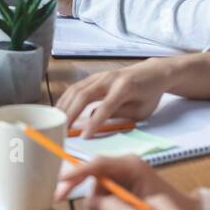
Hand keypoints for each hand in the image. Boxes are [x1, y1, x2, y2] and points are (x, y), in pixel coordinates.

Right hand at [56, 60, 170, 134]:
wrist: (153, 72)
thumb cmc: (148, 94)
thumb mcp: (141, 111)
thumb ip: (118, 114)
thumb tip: (92, 119)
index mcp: (125, 87)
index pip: (106, 107)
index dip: (94, 123)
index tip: (84, 137)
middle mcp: (110, 78)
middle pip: (84, 95)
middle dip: (71, 114)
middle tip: (62, 130)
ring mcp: (100, 75)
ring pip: (76, 89)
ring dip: (64, 106)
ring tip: (56, 122)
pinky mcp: (94, 76)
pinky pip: (76, 87)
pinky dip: (66, 99)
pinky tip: (60, 110)